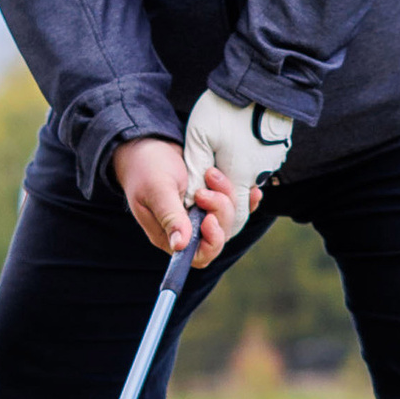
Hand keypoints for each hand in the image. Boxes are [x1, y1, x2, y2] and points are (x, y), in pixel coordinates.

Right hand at [113, 135, 235, 267]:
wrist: (151, 143)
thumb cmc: (146, 167)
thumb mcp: (157, 189)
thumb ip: (170, 217)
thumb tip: (179, 246)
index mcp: (170, 235)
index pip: (199, 255)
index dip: (211, 241)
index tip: (209, 218)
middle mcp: (188, 229)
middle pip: (219, 236)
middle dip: (219, 211)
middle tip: (206, 187)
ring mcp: (202, 214)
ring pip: (229, 219)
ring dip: (227, 197)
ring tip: (211, 173)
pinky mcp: (213, 200)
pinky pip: (237, 207)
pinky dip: (247, 200)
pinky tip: (253, 190)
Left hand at [182, 92, 292, 210]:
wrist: (260, 79)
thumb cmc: (226, 107)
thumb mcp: (200, 136)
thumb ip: (195, 170)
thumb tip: (189, 198)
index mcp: (241, 178)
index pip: (234, 217)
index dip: (218, 215)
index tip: (201, 195)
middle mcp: (260, 175)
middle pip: (240, 198)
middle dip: (222, 192)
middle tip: (208, 170)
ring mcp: (271, 162)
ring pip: (248, 179)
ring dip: (232, 172)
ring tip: (219, 148)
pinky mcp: (276, 148)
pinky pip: (258, 164)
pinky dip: (244, 161)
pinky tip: (232, 141)